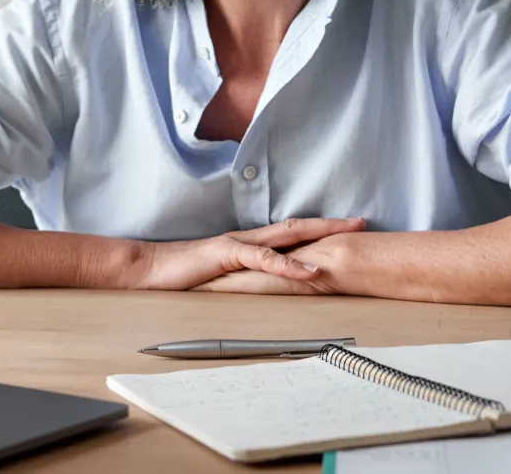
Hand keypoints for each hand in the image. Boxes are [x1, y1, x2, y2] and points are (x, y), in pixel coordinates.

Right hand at [128, 218, 364, 290]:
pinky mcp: (226, 254)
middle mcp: (247, 238)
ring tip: (346, 239)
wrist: (149, 269)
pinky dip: (289, 264)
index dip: (319, 230)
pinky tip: (310, 269)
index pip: (290, 233)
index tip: (346, 230)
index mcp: (248, 243)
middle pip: (297, 227)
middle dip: (331, 226)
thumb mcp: (221, 276)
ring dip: (318, 237)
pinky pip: (263, 259)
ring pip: (285, 236)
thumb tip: (266, 286)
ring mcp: (238, 244)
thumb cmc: (181, 274)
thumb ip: (243, 276)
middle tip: (361, 224)